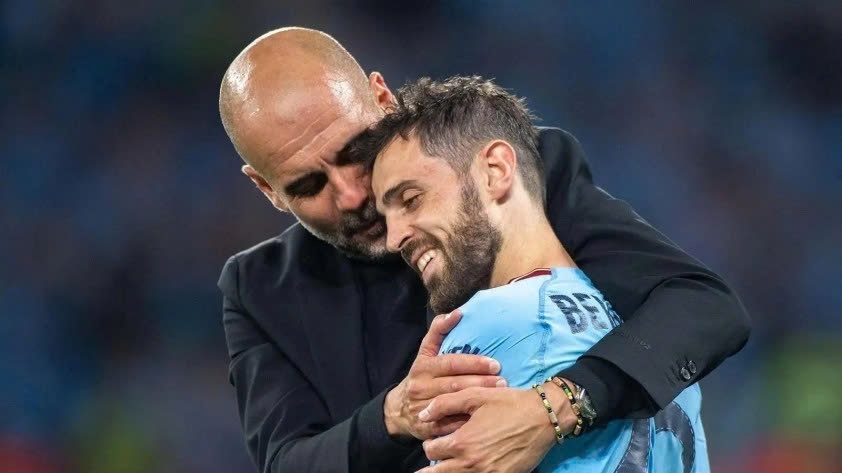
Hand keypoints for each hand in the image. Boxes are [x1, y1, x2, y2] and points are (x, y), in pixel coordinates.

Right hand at [384, 310, 506, 440]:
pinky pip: (450, 425)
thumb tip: (457, 313)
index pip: (451, 363)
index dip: (474, 363)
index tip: (495, 364)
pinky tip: (485, 418)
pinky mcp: (427, 428)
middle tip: (503, 381)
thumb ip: (439, 331)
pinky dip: (468, 421)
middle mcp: (420, 387)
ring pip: (454, 405)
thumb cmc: (421, 376)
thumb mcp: (425, 353)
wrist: (398, 409)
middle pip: (455, 384)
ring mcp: (423, 409)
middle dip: (481, 382)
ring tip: (499, 396)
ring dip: (478, 401)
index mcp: (422, 367)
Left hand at [415, 383, 577, 472]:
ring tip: (454, 462)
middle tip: (440, 455)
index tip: (436, 440)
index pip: (430, 451)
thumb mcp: (474, 396)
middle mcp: (471, 463)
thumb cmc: (508, 403)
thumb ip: (444, 404)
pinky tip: (472, 467)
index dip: (430, 444)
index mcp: (461, 443)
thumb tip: (422, 415)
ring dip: (451, 470)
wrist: (544, 417)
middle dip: (435, 464)